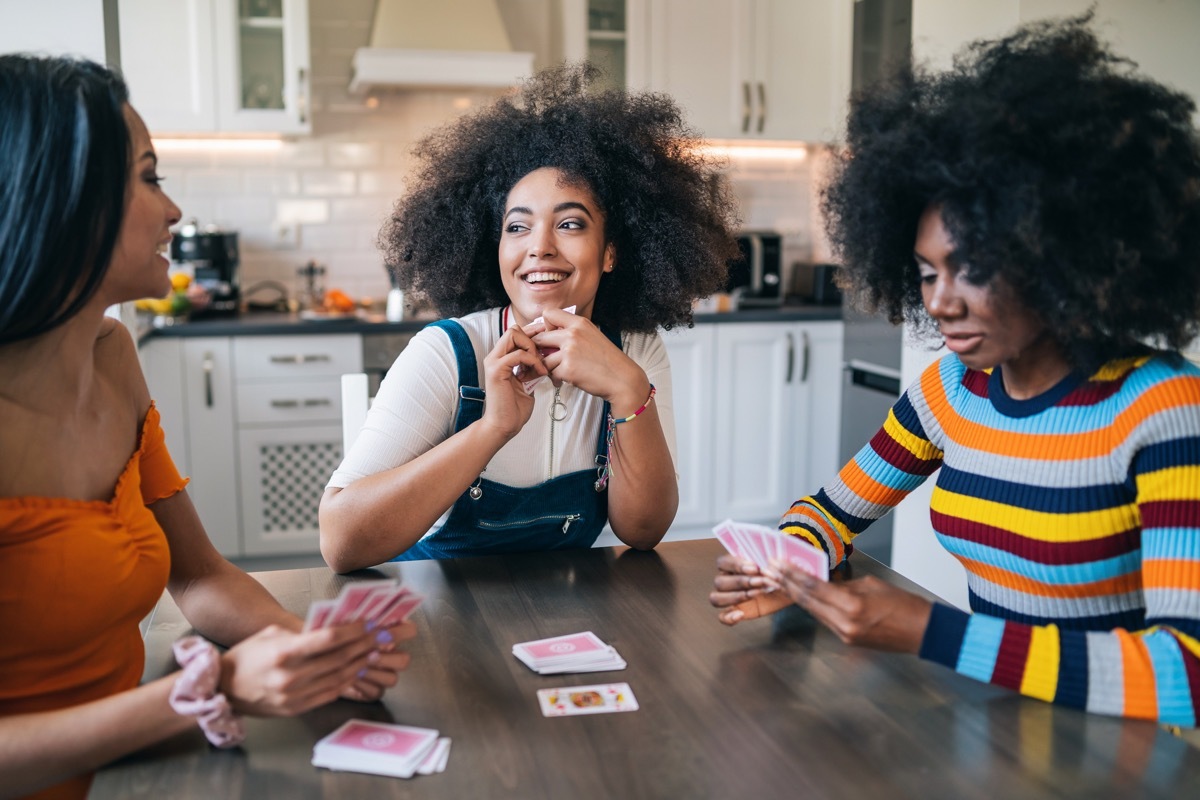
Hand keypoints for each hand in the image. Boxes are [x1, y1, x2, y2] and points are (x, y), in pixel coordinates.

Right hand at [219, 623, 379, 715]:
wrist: (223, 689)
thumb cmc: (247, 657)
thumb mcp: (270, 635)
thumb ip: (301, 632)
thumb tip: (332, 628)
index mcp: (282, 653)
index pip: (327, 640)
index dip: (351, 631)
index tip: (366, 624)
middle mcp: (289, 676)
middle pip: (337, 659)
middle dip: (362, 645)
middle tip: (378, 636)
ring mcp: (293, 696)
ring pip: (338, 678)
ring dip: (359, 664)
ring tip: (373, 652)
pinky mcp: (296, 709)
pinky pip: (329, 694)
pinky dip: (347, 681)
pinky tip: (357, 671)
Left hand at [338, 621, 417, 701]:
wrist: (322, 662)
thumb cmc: (333, 640)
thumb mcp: (344, 626)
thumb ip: (357, 622)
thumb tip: (362, 618)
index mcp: (388, 634)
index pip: (408, 630)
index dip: (402, 631)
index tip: (385, 631)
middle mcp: (390, 655)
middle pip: (404, 659)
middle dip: (387, 657)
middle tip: (371, 653)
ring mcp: (383, 675)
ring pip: (392, 678)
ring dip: (373, 672)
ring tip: (356, 666)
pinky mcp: (373, 691)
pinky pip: (376, 691)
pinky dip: (362, 685)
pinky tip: (349, 677)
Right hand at [480, 325, 546, 438]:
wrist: (504, 425)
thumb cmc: (514, 408)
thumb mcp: (528, 382)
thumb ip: (532, 368)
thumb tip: (546, 358)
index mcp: (501, 358)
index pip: (516, 333)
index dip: (533, 333)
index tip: (548, 338)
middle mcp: (495, 357)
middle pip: (514, 329)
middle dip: (533, 337)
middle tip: (544, 354)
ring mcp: (493, 362)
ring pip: (513, 334)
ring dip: (532, 347)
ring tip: (540, 364)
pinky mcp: (496, 370)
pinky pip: (517, 354)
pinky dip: (532, 361)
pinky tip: (539, 373)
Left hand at [526, 309, 646, 411]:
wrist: (622, 379)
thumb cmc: (608, 360)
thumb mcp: (592, 335)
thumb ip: (572, 332)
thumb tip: (550, 334)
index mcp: (579, 323)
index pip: (548, 314)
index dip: (545, 326)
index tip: (550, 337)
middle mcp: (572, 334)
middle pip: (539, 338)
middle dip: (541, 351)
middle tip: (549, 359)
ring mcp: (569, 352)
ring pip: (544, 359)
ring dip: (550, 367)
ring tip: (561, 372)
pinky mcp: (567, 369)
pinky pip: (551, 373)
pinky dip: (557, 379)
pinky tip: (567, 380)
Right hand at [709, 554, 793, 624]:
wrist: (788, 589)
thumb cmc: (780, 572)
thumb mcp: (778, 564)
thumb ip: (773, 561)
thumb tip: (770, 561)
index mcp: (732, 564)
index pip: (722, 563)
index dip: (736, 565)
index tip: (755, 568)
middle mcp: (727, 580)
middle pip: (719, 582)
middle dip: (741, 582)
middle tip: (761, 582)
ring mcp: (730, 597)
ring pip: (716, 598)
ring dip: (735, 597)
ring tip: (756, 594)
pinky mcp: (737, 611)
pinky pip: (722, 617)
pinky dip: (728, 618)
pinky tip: (741, 615)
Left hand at [772, 562, 932, 652]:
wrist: (924, 633)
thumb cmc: (904, 605)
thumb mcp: (871, 585)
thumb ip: (844, 584)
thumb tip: (824, 581)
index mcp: (852, 606)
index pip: (814, 588)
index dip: (793, 575)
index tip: (778, 564)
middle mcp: (844, 623)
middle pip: (808, 601)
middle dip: (787, 584)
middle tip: (771, 570)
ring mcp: (844, 634)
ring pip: (813, 611)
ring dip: (796, 596)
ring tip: (780, 580)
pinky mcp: (847, 640)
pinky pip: (824, 620)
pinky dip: (813, 606)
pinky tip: (803, 596)